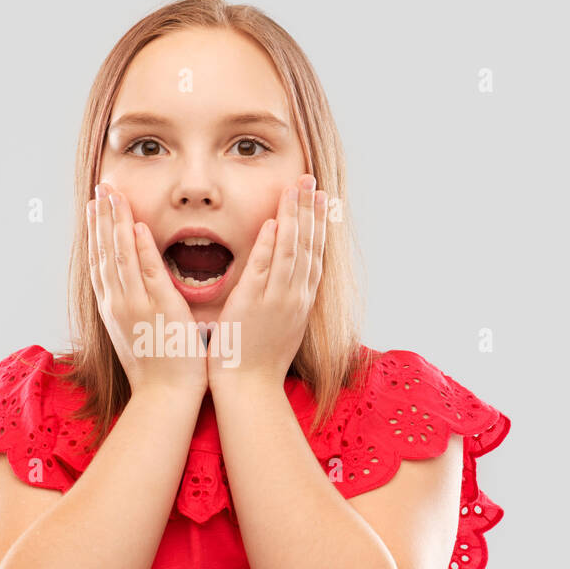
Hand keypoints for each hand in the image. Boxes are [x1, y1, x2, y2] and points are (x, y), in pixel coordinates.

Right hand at [88, 182, 208, 399]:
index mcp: (113, 309)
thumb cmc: (156, 370)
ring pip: (120, 258)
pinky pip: (148, 274)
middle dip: (101, 219)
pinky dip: (140, 250)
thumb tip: (130, 289)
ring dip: (115, 224)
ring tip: (111, 196)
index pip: (100, 263)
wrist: (163, 398)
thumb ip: (131, 309)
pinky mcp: (159, 310)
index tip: (94, 208)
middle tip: (99, 189)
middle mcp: (118, 304)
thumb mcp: (135, 334)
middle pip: (104, 253)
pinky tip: (136, 227)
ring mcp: (136, 306)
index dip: (96, 233)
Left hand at [208, 173, 326, 391]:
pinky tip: (275, 222)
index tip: (320, 199)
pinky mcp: (255, 304)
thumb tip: (284, 278)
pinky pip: (265, 269)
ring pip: (292, 251)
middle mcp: (294, 297)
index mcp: (300, 301)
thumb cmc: (257, 360)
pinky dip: (272, 245)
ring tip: (297, 189)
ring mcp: (277, 300)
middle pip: (309, 246)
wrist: (249, 387)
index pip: (313, 255)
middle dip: (311, 211)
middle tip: (313, 181)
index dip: (318, 225)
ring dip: (295, 218)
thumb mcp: (279, 326)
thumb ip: (282, 299)